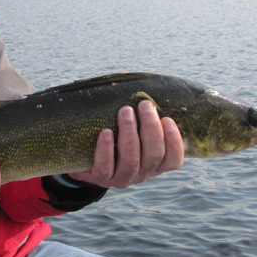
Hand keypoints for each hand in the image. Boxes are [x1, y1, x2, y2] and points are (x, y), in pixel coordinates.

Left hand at [69, 100, 183, 188]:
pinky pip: (105, 166)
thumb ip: (136, 108)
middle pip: (154, 155)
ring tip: (125, 111)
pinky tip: (106, 132)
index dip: (174, 141)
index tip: (167, 119)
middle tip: (145, 105)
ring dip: (130, 134)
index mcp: (154, 163)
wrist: (82, 157)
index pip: (174, 160)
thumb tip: (131, 78)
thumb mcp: (128, 125)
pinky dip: (106, 149)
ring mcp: (122, 178)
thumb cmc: (113, 135)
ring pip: (131, 160)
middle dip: (151, 128)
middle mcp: (142, 173)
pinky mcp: (101, 179)